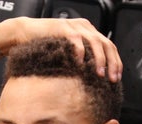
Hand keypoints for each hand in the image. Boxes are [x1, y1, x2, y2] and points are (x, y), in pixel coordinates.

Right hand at [7, 17, 122, 81]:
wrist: (25, 33)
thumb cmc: (45, 45)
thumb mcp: (68, 52)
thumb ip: (81, 58)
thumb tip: (93, 76)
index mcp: (89, 32)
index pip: (109, 46)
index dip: (115, 62)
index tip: (116, 78)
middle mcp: (85, 27)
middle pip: (106, 44)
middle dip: (111, 63)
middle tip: (111, 79)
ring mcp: (74, 25)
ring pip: (95, 41)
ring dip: (99, 59)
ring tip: (99, 74)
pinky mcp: (63, 27)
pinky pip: (76, 39)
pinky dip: (80, 51)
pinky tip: (80, 63)